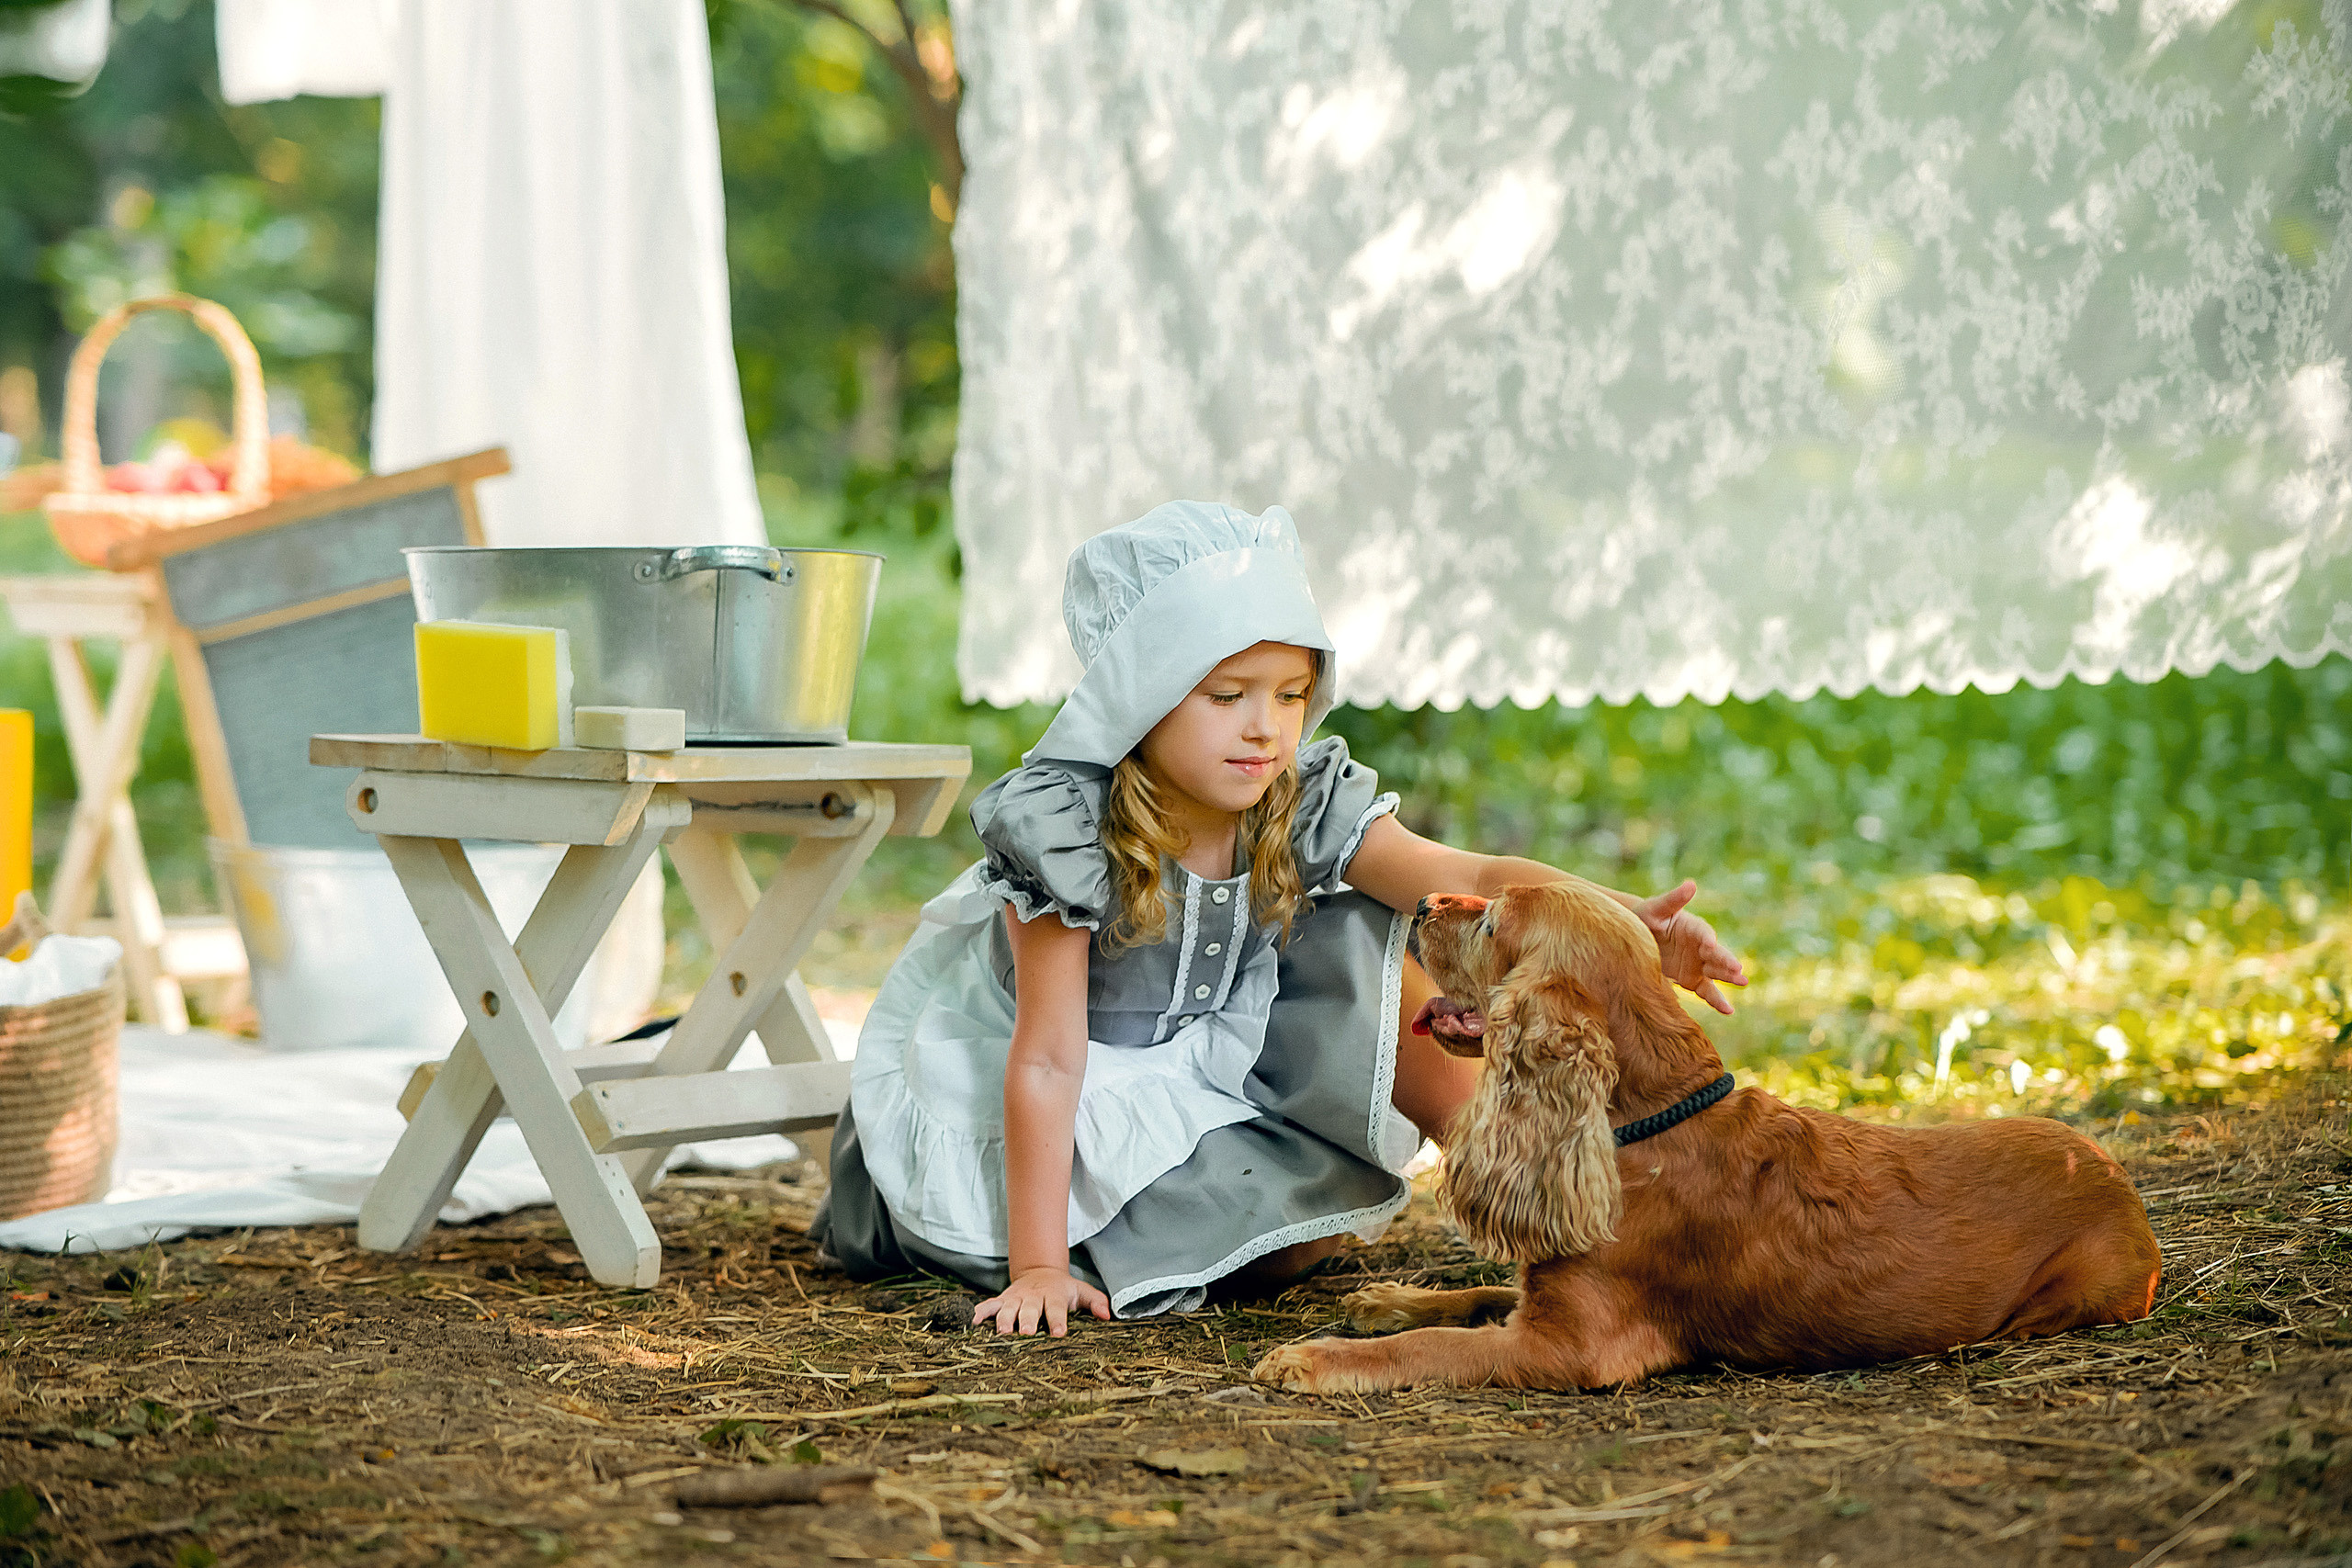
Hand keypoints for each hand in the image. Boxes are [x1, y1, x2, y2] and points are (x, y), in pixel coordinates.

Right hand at [973, 1266, 1111, 1336]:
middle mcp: (1033, 1296)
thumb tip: (1107, 1315)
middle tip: (1024, 1333)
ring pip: (1008, 1308)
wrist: (1040, 1271)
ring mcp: (1015, 1298)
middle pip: (1030, 1309)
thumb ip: (1095, 1301)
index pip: (1057, 1308)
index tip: (1058, 1332)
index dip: (1058, 1319)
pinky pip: (989, 1305)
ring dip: (1004, 1319)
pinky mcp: (1002, 1300)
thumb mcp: (1081, 1291)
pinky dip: (981, 1313)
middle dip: (1027, 1320)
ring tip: (1002, 1332)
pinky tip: (972, 1323)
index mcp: (1054, 1295)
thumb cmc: (1063, 1289)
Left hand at [1633, 880, 1748, 1014]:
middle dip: (1725, 960)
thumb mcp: (1655, 908)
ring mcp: (1698, 964)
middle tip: (1737, 968)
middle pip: (1715, 954)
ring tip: (1743, 982)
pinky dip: (1717, 1001)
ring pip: (1716, 972)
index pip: (1703, 932)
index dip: (1706, 938)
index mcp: (1692, 927)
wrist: (1636, 938)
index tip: (1709, 944)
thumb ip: (1673, 899)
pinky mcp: (1692, 980)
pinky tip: (1729, 1010)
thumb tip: (1691, 884)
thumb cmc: (1645, 918)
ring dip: (1728, 977)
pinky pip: (1707, 991)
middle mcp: (1700, 946)